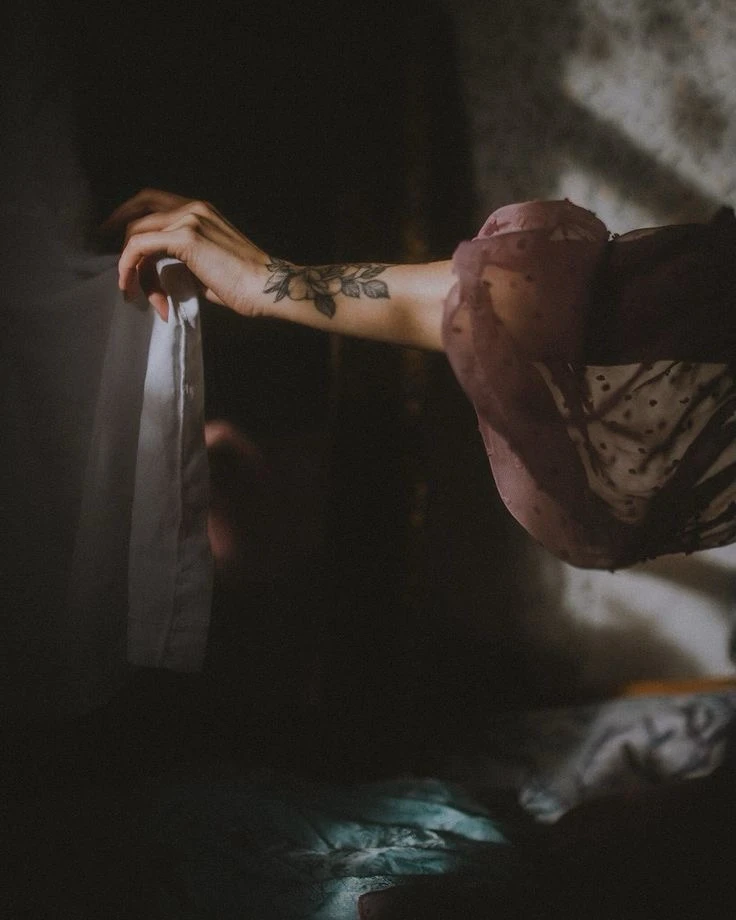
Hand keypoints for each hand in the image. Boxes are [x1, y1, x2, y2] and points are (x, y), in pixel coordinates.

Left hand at [103, 188, 272, 319]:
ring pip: (137, 233)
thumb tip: (162, 275)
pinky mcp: (185, 238)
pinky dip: (129, 266)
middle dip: (116, 231)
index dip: (129, 214)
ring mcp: (189, 219)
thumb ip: (184, 261)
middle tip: (104, 253)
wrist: (267, 287)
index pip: (154, 200)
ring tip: (134, 293)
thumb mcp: (210, 266)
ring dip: (129, 266)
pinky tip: (131, 286)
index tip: (114, 236)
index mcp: (201, 210)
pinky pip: (140, 246)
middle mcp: (193, 207)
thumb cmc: (245, 285)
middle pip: (139, 210)